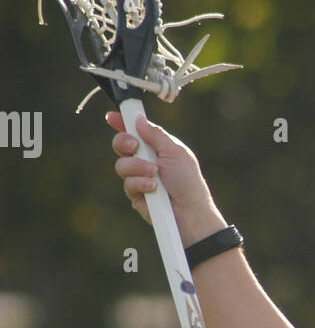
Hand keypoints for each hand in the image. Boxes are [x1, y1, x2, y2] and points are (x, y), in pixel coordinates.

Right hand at [106, 109, 224, 241]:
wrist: (189, 211)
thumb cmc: (187, 181)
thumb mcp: (175, 152)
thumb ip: (156, 135)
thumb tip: (139, 120)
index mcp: (157, 147)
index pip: (136, 131)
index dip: (122, 122)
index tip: (112, 116)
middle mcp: (145, 160)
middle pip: (121, 144)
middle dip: (124, 142)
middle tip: (135, 146)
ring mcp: (138, 177)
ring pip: (121, 164)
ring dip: (138, 167)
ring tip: (154, 174)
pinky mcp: (135, 194)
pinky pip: (127, 183)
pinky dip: (140, 183)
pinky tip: (153, 188)